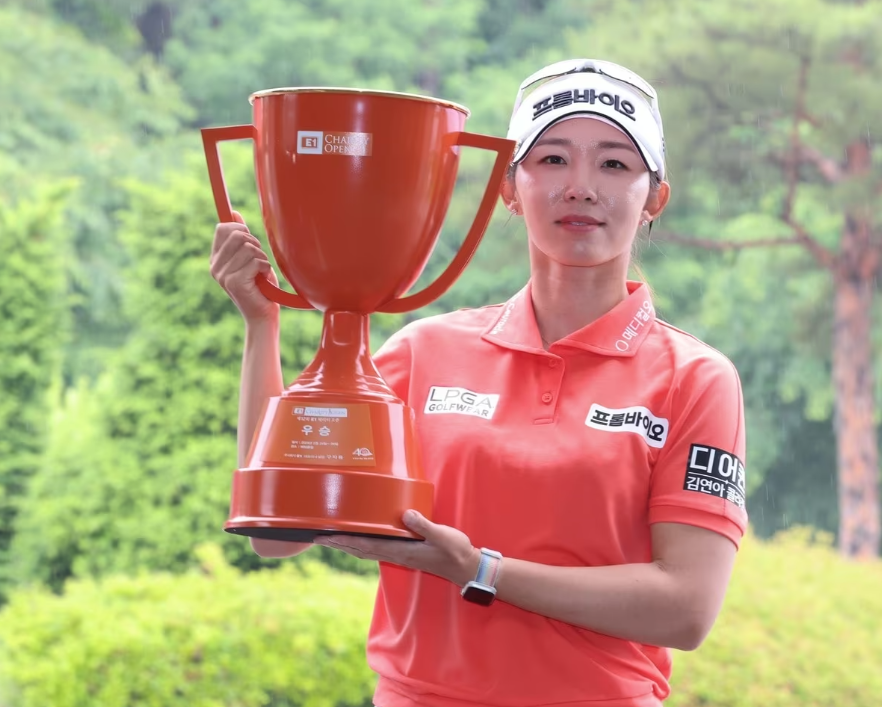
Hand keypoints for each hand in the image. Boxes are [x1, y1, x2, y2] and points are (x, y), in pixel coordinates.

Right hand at [209, 211, 279, 322]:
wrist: (263, 315)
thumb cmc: (260, 287)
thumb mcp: (250, 258)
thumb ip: (242, 238)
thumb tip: (234, 213)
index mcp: (216, 259)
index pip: (223, 228)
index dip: (241, 230)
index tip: (251, 242)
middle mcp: (215, 266)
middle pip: (238, 235)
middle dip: (255, 244)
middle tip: (259, 260)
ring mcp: (223, 275)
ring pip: (249, 248)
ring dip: (262, 258)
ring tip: (261, 272)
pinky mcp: (235, 282)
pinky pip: (256, 262)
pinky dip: (266, 268)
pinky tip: (263, 280)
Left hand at [314, 510, 480, 585]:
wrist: (465, 567)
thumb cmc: (455, 551)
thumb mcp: (443, 536)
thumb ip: (424, 525)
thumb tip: (406, 515)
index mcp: (401, 550)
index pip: (366, 545)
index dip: (345, 541)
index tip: (327, 537)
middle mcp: (396, 554)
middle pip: (360, 550)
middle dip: (338, 544)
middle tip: (317, 537)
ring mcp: (399, 555)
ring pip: (365, 551)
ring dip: (346, 545)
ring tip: (330, 538)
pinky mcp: (404, 552)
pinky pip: (375, 549)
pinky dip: (361, 545)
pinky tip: (358, 539)